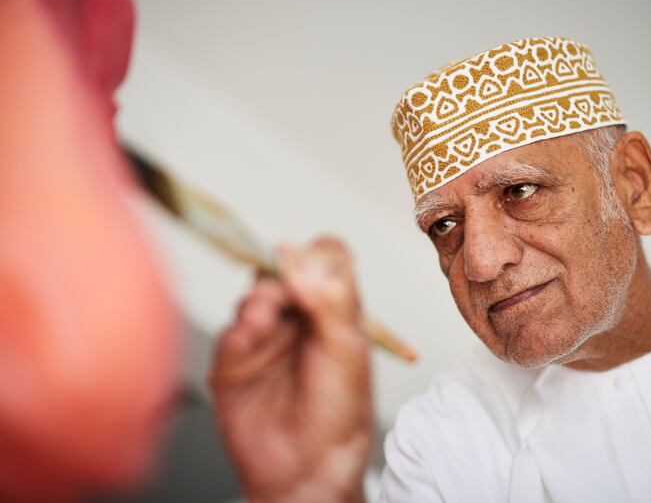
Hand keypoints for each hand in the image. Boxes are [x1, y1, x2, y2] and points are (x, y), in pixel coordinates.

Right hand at [209, 237, 373, 502]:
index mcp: (334, 309)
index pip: (326, 259)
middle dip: (280, 277)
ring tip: (262, 325)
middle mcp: (300, 316)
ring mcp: (266, 335)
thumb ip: (330, 301)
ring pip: (253, 294)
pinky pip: (228, 330)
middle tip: (284, 295)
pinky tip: (247, 342)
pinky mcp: (234, 359)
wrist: (308, 467)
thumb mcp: (348, 350)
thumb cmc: (340, 411)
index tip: (305, 267)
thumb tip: (303, 257)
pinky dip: (236, 330)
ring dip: (257, 302)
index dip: (315, 256)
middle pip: (283, 270)